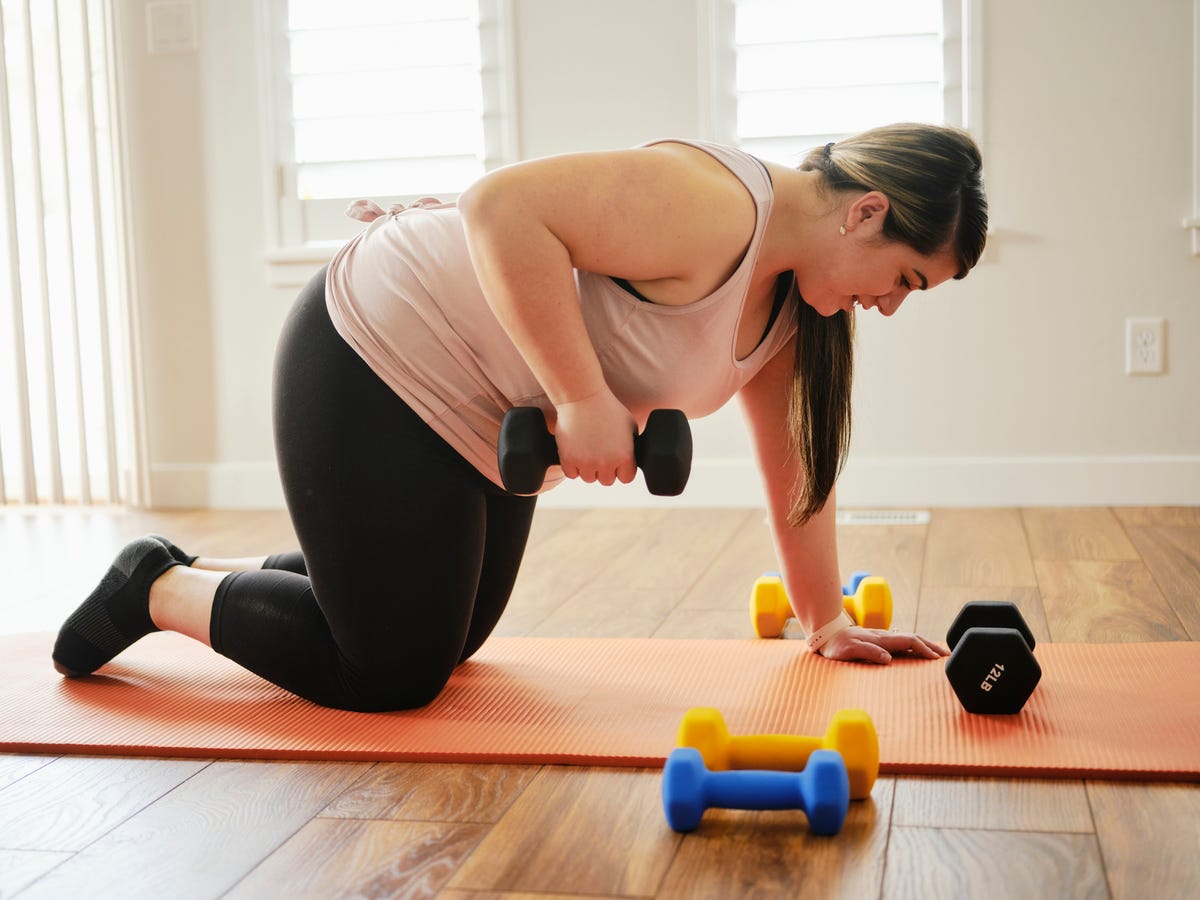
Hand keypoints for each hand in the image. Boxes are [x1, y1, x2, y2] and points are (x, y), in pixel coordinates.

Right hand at [553, 390, 637, 486]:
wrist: (582, 397)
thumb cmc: (607, 408)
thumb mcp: (630, 425)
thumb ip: (632, 445)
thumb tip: (633, 457)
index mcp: (625, 456)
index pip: (626, 478)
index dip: (622, 469)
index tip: (616, 459)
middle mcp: (606, 463)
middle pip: (607, 480)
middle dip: (604, 468)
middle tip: (600, 452)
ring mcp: (586, 463)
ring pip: (588, 478)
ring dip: (588, 468)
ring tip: (587, 449)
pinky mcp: (568, 460)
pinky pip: (571, 474)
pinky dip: (572, 465)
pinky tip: (575, 451)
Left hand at [819, 626, 948, 664]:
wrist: (826, 636)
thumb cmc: (836, 646)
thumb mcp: (849, 651)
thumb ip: (868, 652)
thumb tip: (888, 658)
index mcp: (881, 639)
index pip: (909, 641)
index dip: (924, 649)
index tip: (936, 659)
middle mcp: (885, 637)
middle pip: (914, 638)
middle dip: (931, 646)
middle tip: (947, 656)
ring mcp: (883, 639)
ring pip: (909, 640)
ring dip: (925, 646)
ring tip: (938, 655)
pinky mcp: (879, 642)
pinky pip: (902, 643)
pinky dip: (915, 647)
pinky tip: (918, 653)